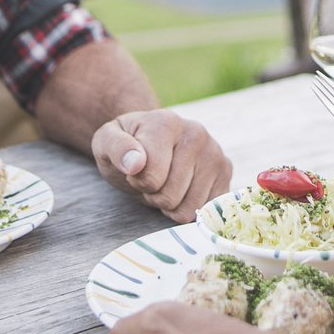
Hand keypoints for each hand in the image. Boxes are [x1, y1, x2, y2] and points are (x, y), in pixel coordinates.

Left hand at [92, 109, 232, 222]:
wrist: (150, 140)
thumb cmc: (126, 145)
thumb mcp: (106, 142)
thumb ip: (116, 148)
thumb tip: (135, 164)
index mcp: (166, 122)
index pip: (151, 178)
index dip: (137, 182)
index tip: (135, 169)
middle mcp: (196, 133)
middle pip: (170, 196)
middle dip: (154, 195)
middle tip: (152, 178)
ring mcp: (215, 153)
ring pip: (189, 209)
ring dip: (172, 205)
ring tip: (167, 182)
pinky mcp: (226, 172)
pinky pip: (207, 211)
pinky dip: (190, 207)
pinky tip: (184, 188)